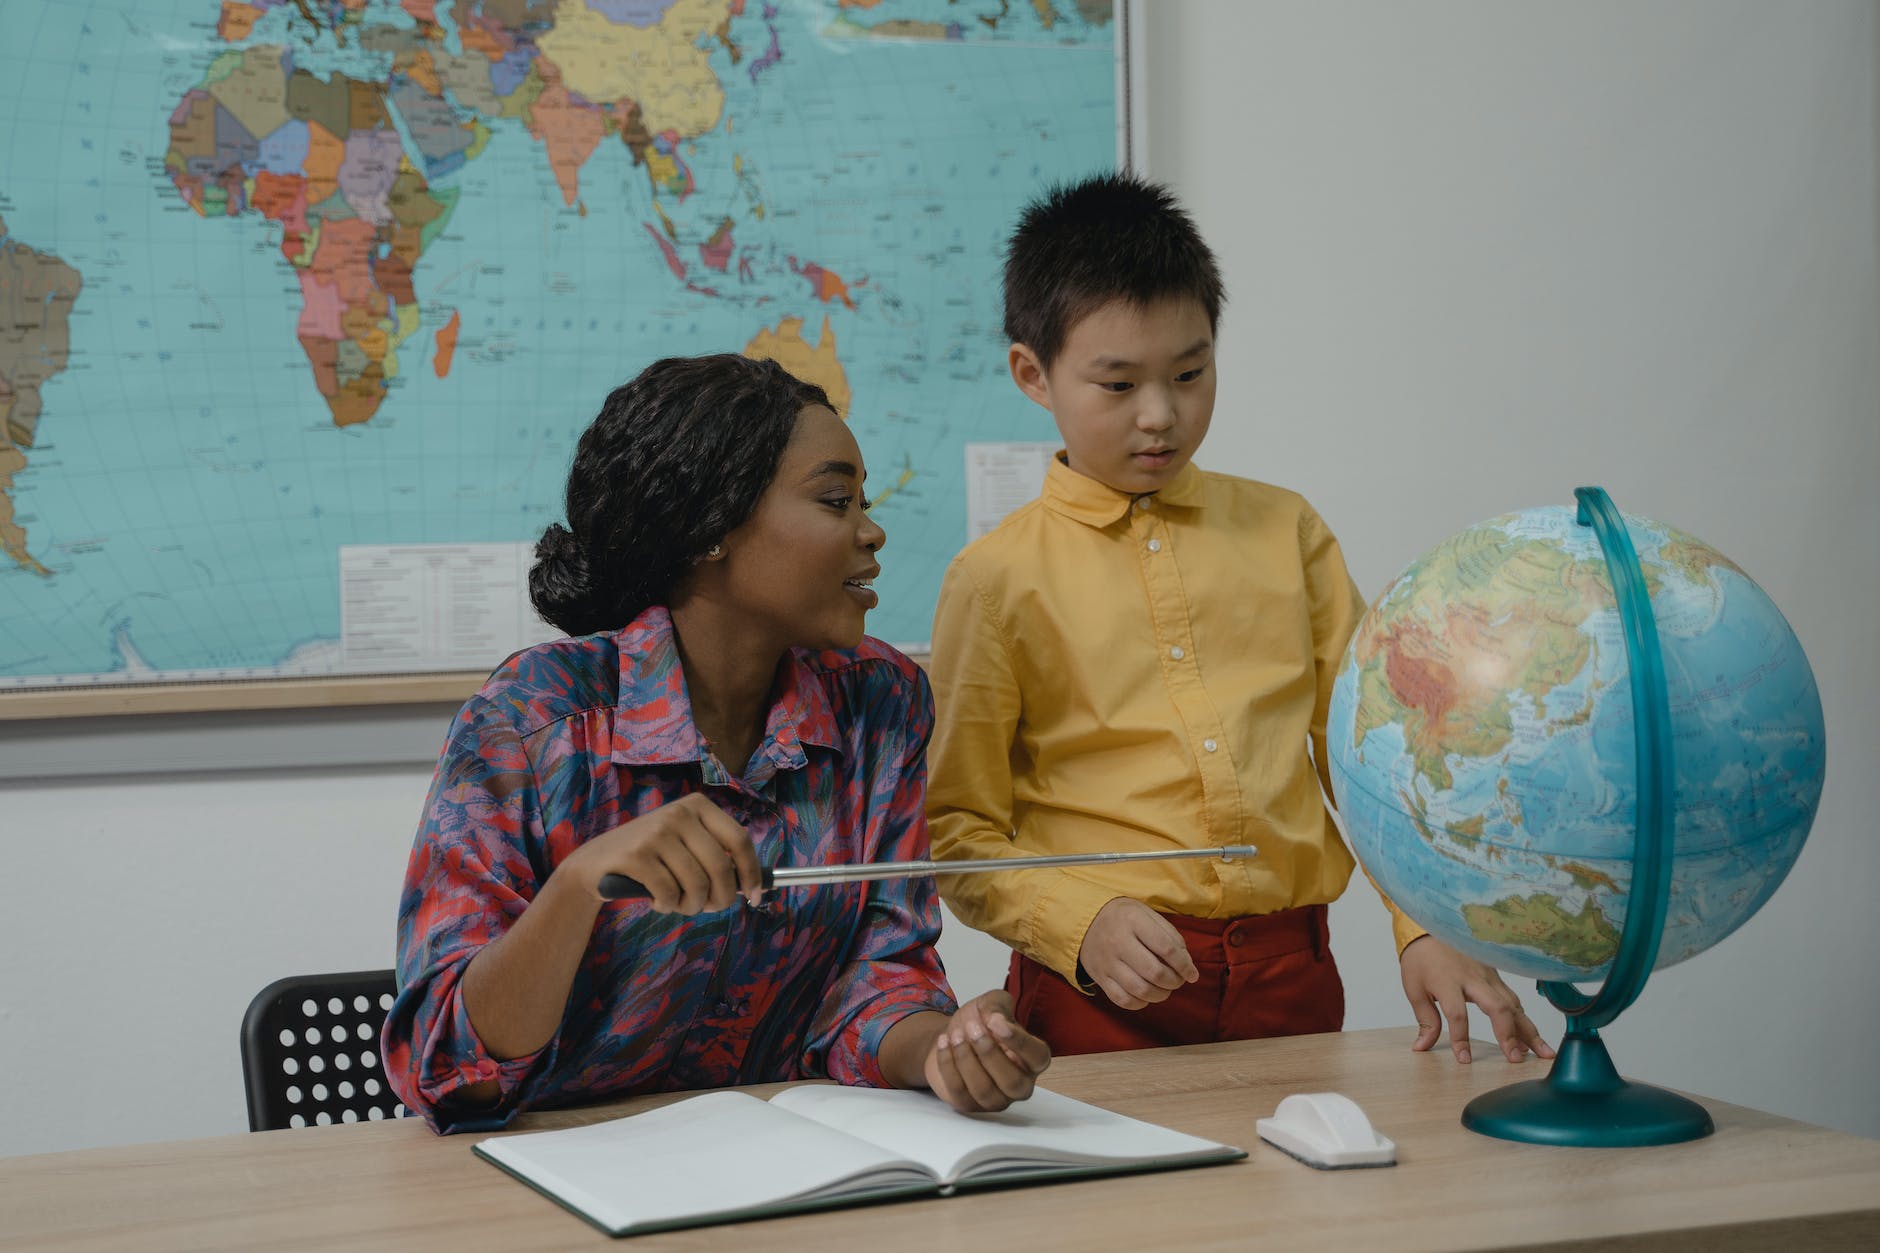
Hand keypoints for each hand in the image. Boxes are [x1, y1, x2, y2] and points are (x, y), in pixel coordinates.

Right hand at [565, 793, 762, 914]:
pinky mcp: (636, 854)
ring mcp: (656, 832)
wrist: (593, 864)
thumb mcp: (685, 844)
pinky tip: (657, 901)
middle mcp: (679, 813)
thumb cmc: (650, 859)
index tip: (756, 897)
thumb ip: (717, 856)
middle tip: (709, 908)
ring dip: (691, 906)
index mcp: (698, 806)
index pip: (739, 839)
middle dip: (721, 898)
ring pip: (696, 884)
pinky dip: (668, 906)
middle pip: (721, 867)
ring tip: (679, 904)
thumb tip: (758, 884)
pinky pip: (670, 893)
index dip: (751, 872)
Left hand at [924, 991, 1050, 1112]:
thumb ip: (997, 1005)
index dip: (1019, 1042)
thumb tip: (996, 1019)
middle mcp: (1019, 1084)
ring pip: (984, 1090)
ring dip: (966, 1059)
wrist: (951, 1035)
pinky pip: (959, 1091)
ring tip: (955, 1034)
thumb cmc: (979, 1023)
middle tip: (971, 1028)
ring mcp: (995, 1099)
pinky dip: (948, 1064)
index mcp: (1032, 1059)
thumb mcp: (991, 1003)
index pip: (1038, 1058)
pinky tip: (944, 1043)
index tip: (996, 1022)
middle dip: (989, 1053)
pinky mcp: (968, 1104)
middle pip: (1013, 1083)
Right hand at [1077, 897, 1198, 1009]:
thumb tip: (1186, 962)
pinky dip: (1140, 1003)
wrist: (1085, 920)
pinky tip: (1146, 995)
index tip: (1192, 974)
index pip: (1166, 948)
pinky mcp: (1099, 977)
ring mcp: (1107, 962)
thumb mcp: (1146, 913)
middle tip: (1178, 980)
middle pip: (1154, 972)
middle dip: (1174, 981)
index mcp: (1133, 920)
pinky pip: (1123, 1000)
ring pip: (1140, 990)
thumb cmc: (1124, 918)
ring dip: (1160, 995)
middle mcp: (1118, 941)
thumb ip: (1169, 934)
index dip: (1184, 965)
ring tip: (1165, 988)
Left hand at [1399, 936, 1555, 1063]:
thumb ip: (1425, 1020)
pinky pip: (1513, 999)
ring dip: (1528, 1030)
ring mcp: (1488, 975)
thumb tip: (1422, 1047)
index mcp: (1447, 981)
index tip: (1464, 1059)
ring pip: (1512, 1004)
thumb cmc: (1421, 959)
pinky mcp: (1496, 975)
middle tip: (1515, 1059)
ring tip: (1542, 1053)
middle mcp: (1472, 978)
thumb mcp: (1414, 989)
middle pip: (1497, 1006)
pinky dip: (1524, 1019)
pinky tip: (1531, 1037)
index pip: (1457, 1013)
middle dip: (1509, 1034)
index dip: (1461, 1038)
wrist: (1431, 926)